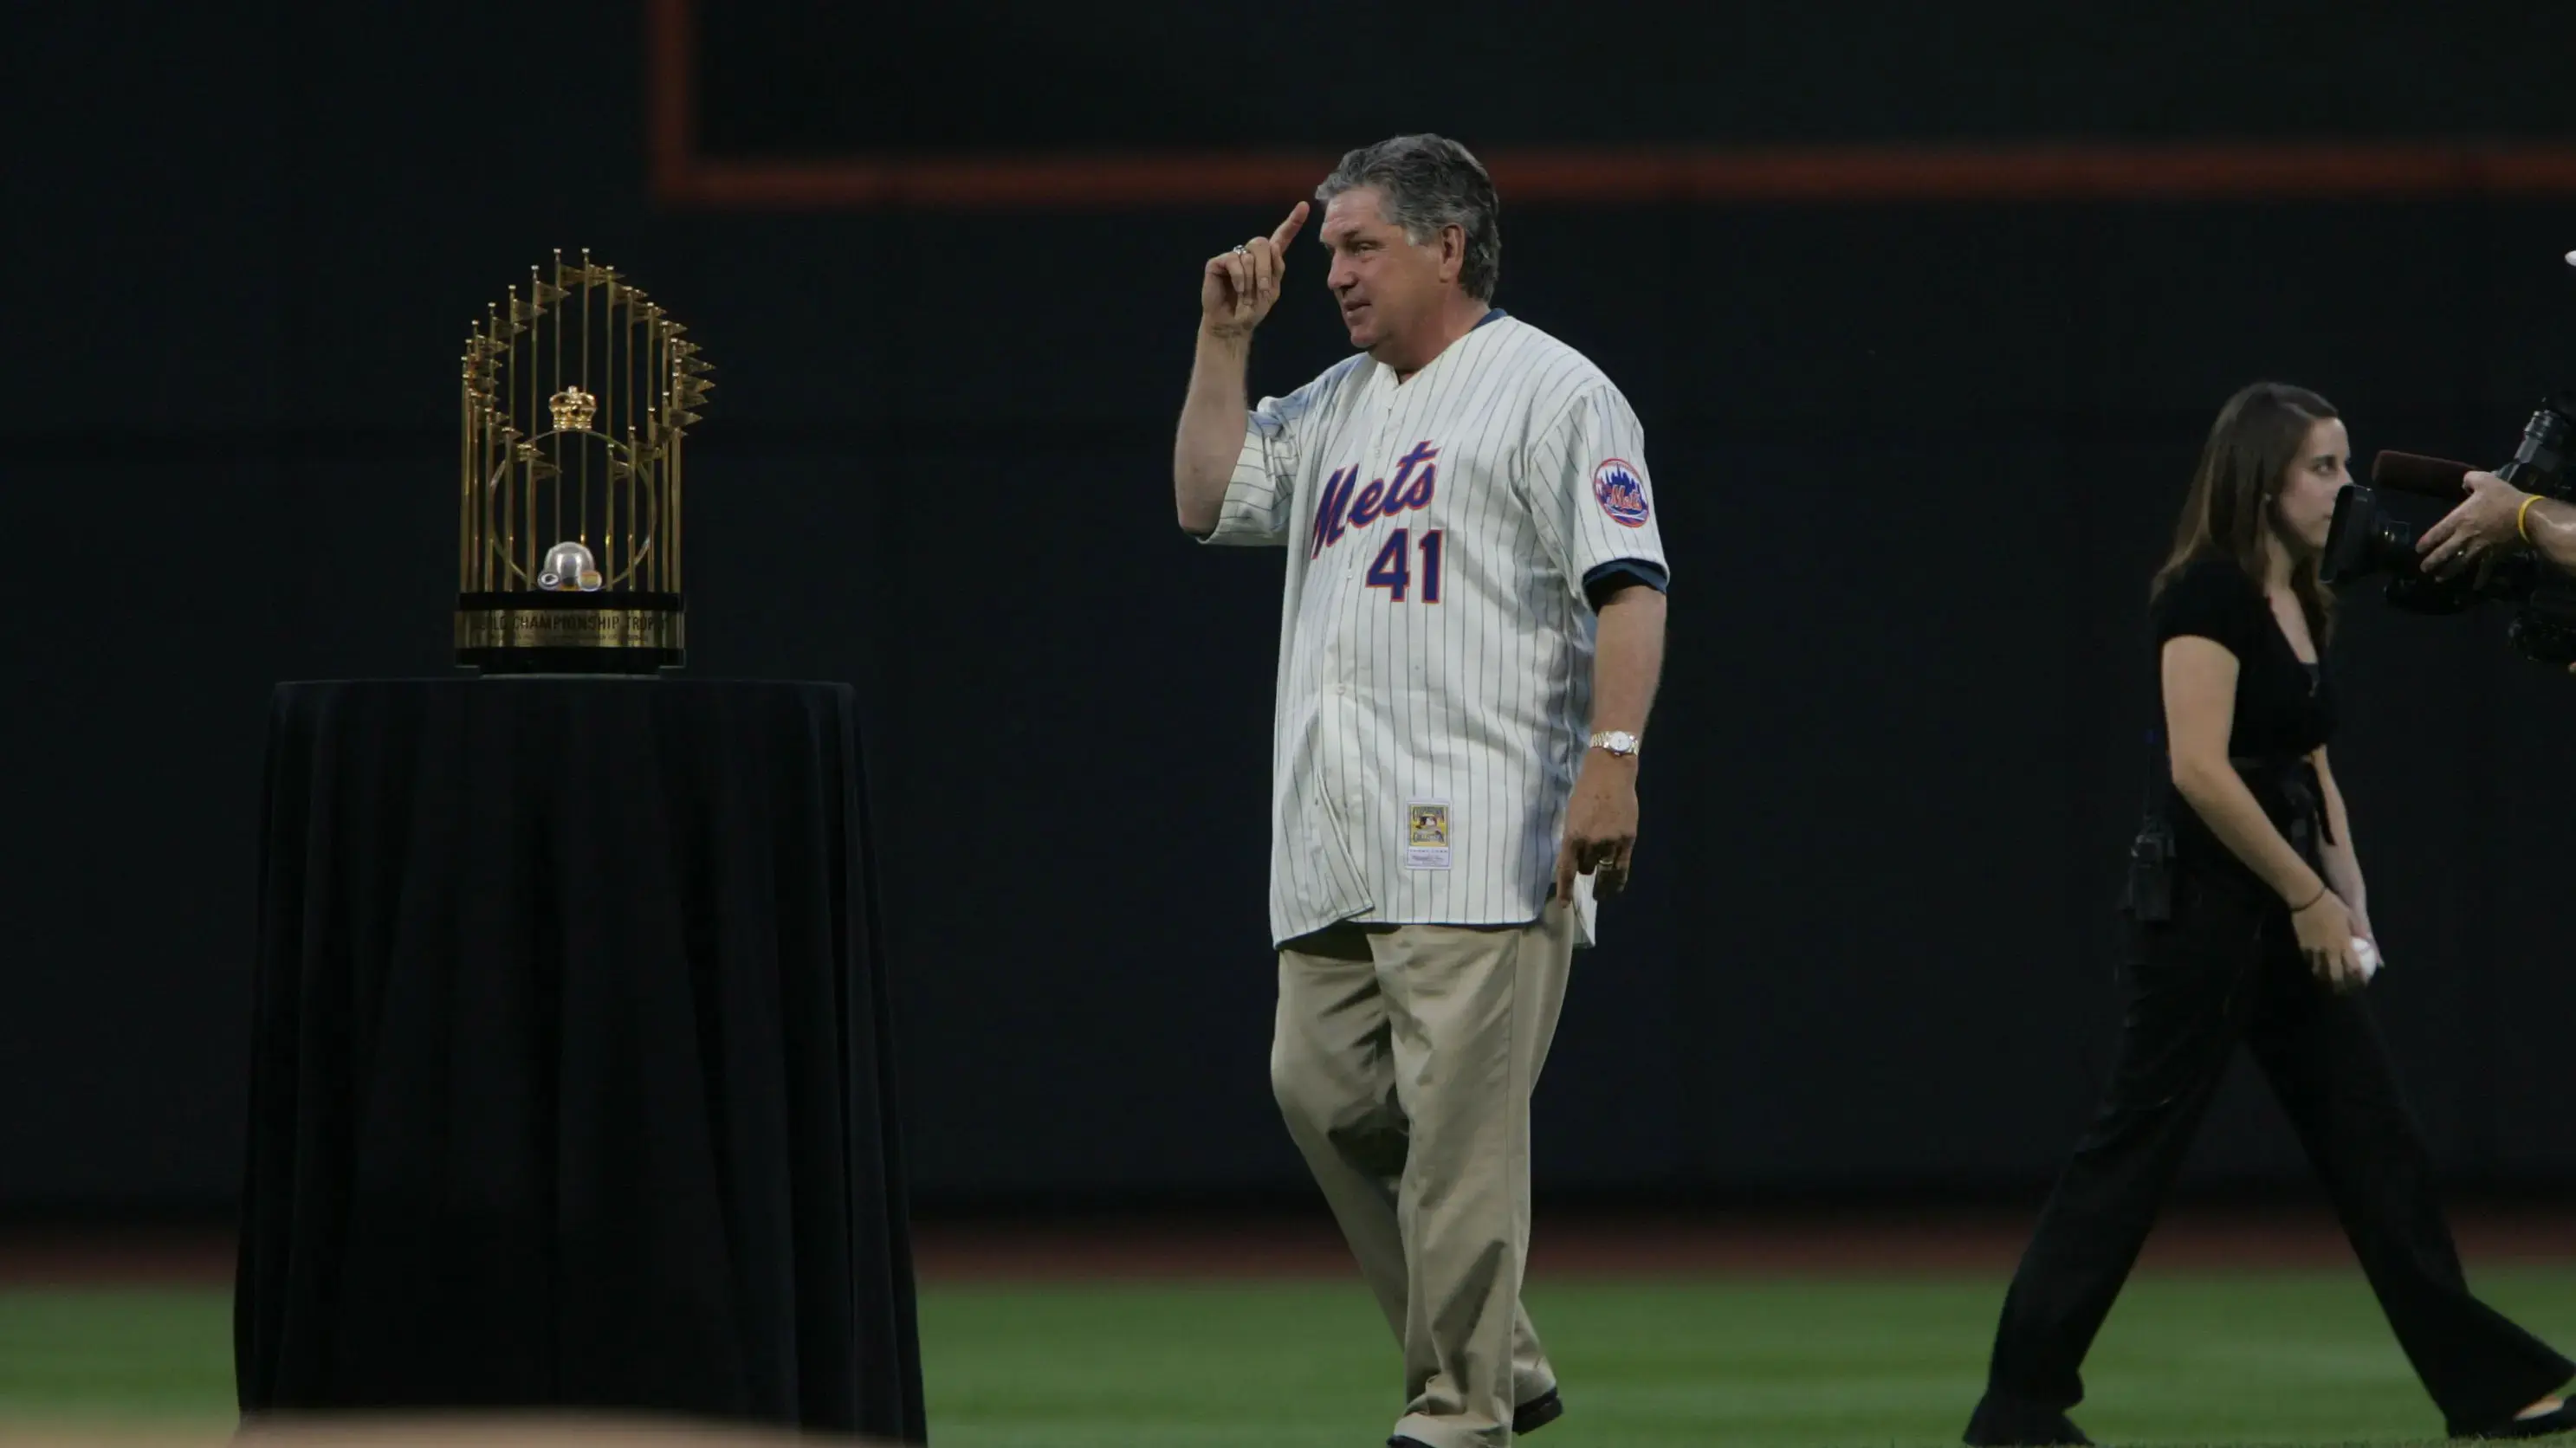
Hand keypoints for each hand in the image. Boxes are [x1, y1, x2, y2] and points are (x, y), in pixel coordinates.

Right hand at [1201, 202, 1308, 340]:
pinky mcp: (1218, 262)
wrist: (1233, 324)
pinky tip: (1236, 289)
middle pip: (1263, 243)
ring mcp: (1234, 256)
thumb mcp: (1272, 291)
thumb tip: (1275, 245)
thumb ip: (1276, 269)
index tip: (1304, 206)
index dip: (1293, 222)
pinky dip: (1239, 278)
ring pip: (1249, 255)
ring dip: (1251, 280)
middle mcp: (1250, 254)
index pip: (1281, 237)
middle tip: (1264, 290)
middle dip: (1266, 268)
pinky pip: (1234, 260)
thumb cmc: (1252, 309)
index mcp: (1268, 260)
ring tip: (1246, 295)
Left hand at [1553, 752, 1639, 906]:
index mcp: (1572, 836)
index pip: (1567, 870)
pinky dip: (1617, 881)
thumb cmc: (1586, 791)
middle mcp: (1591, 842)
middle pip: (1587, 869)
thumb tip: (1573, 862)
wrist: (1611, 773)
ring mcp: (1611, 842)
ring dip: (1601, 870)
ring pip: (1603, 869)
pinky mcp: (1628, 839)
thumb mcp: (1571, 816)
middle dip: (1587, 865)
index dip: (1565, 890)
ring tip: (1602, 870)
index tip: (1565, 904)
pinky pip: (1621, 868)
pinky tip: (1615, 889)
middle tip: (1590, 856)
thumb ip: (1572, 839)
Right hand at [2290, 889, 2364, 992]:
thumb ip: (2359, 932)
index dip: (2359, 977)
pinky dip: (2314, 966)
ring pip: (2320, 971)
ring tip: (2329, 982)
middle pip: (2336, 975)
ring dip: (2326, 979)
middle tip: (2344, 990)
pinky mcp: (2303, 946)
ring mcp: (2315, 950)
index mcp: (2344, 943)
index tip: (2362, 983)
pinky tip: (2316, 967)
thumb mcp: (2351, 916)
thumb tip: (2369, 943)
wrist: (2307, 898)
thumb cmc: (2332, 904)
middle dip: (2341, 985)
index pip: (2354, 967)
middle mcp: (2330, 950)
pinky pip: (2309, 961)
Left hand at [2418, 471, 2530, 577]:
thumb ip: (2470, 480)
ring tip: (2439, 579)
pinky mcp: (2493, 555)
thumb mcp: (2485, 480)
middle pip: (2444, 552)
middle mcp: (2464, 536)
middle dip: (2432, 561)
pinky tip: (2475, 587)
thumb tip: (2464, 482)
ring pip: (2459, 563)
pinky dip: (2480, 579)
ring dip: (2448, 572)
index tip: (2418, 550)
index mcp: (2459, 519)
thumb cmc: (2503, 498)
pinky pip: (2485, 569)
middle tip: (2423, 569)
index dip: (2426, 541)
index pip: (2437, 533)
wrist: (2526, 516)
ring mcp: (2478, 548)